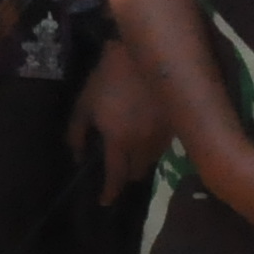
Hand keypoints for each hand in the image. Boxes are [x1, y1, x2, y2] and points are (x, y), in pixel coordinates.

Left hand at [67, 44, 171, 206]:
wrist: (145, 52)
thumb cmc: (108, 77)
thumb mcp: (84, 104)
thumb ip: (76, 133)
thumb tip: (77, 156)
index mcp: (120, 142)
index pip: (116, 177)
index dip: (110, 192)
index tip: (104, 201)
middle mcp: (145, 145)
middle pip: (137, 173)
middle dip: (126, 175)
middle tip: (116, 170)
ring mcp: (164, 135)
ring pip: (152, 161)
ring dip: (140, 162)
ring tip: (131, 153)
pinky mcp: (177, 124)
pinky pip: (163, 146)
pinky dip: (152, 147)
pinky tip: (145, 136)